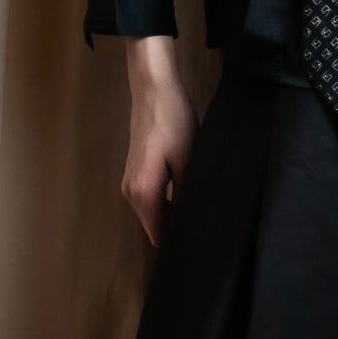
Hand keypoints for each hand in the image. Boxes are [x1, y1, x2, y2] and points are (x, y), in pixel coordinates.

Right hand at [122, 36, 196, 244]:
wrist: (153, 91)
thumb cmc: (173, 123)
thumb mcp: (189, 162)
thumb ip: (187, 196)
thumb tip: (192, 222)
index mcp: (143, 193)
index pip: (158, 234)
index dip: (178, 243)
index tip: (200, 247)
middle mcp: (131, 193)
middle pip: (155, 225)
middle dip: (177, 229)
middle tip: (207, 230)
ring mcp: (130, 182)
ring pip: (153, 211)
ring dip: (173, 214)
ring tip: (201, 214)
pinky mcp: (135, 172)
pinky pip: (151, 198)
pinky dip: (167, 202)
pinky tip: (187, 196)